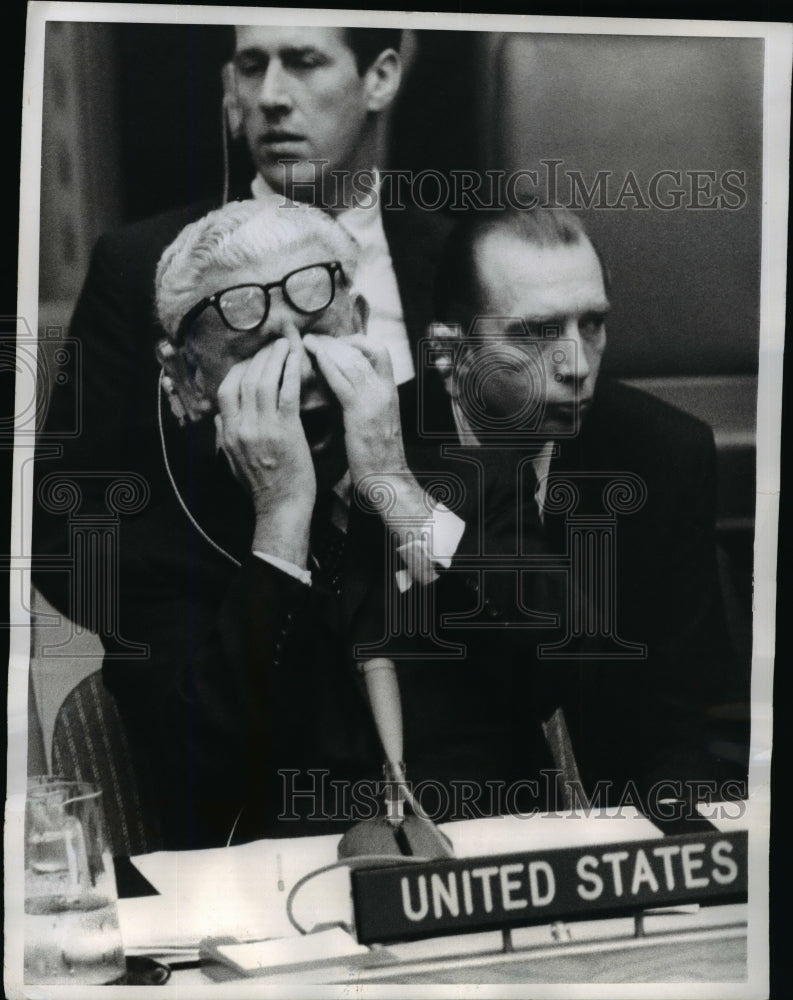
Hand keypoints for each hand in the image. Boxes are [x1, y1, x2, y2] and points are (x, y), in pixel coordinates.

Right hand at [216, 340, 314, 565]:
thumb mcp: (234, 461)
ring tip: (285, 344)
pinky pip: (286, 392)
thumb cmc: (263, 487)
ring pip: (264, 380)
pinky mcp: (286, 430)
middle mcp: (241, 427)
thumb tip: (221, 417)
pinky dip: (291, 371)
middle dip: (259, 358)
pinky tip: (297, 359)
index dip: (240, 369)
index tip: (253, 361)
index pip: (226, 389)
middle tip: (273, 346)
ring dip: (275, 358)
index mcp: (229, 433)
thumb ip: (226, 436)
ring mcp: (263, 428)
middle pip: (245, 379)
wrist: (281, 507)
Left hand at [303, 334, 407, 483]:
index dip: (356, 342)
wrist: (389, 480)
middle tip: (314, 338)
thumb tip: (345, 390)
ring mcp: (375, 401)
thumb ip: (363, 403)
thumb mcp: (375, 422)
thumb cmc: (378, 457)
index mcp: (389, 392)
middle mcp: (385, 391)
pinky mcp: (361, 414)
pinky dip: (328, 366)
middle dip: (337, 341)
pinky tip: (314, 359)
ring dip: (328, 348)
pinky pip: (343, 382)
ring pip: (352, 361)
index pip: (378, 352)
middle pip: (363, 350)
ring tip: (308, 343)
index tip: (335, 343)